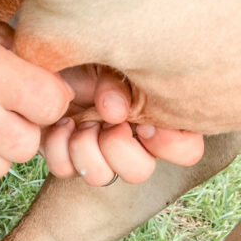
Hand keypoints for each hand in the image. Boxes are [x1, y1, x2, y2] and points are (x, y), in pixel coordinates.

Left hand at [42, 65, 204, 184]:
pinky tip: (62, 123)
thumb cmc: (92, 62)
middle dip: (117, 147)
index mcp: (158, 121)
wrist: (54, 67)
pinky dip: (59, 145)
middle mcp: (132, 146)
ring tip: (80, 121)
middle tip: (105, 122)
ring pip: (100, 177)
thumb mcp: (109, 64)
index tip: (144, 123)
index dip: (168, 144)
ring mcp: (99, 157)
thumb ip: (118, 84)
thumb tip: (115, 112)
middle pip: (139, 173)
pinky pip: (65, 170)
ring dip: (85, 147)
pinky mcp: (68, 160)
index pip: (186, 152)